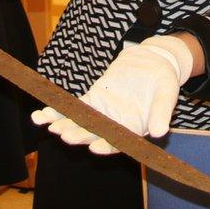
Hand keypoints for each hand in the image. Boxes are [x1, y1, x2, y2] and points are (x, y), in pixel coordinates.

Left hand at [31, 35, 193, 154]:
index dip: (106, 146)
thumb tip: (159, 132)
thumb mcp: (167, 94)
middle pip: (94, 133)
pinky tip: (42, 114)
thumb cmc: (164, 80)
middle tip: (63, 133)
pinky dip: (59, 111)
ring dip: (62, 124)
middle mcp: (115, 126)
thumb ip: (162, 113)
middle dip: (78, 133)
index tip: (94, 147)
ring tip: (46, 123)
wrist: (155, 61)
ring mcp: (102, 114)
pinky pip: (74, 108)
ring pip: (80, 122)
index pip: (117, 142)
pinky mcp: (94, 100)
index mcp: (133, 130)